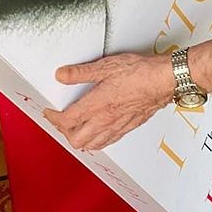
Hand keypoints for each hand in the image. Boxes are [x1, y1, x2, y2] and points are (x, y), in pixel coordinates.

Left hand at [44, 52, 173, 149]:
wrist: (163, 80)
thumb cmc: (139, 72)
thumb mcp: (106, 65)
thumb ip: (81, 72)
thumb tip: (62, 75)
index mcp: (97, 105)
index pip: (67, 120)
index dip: (53, 118)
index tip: (48, 112)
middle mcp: (105, 120)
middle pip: (76, 139)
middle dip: (63, 132)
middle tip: (59, 120)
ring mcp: (117, 126)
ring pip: (92, 145)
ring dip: (79, 139)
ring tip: (74, 128)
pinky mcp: (128, 127)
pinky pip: (107, 142)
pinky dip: (96, 141)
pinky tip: (97, 132)